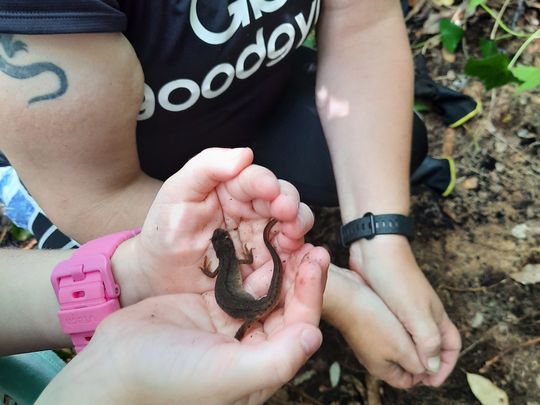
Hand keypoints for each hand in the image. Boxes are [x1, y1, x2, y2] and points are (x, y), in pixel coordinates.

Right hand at [38, 246, 328, 404]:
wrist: (111, 367)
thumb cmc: (166, 378)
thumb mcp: (224, 374)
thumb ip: (274, 360)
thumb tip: (313, 335)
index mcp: (261, 365)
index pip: (299, 325)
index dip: (311, 292)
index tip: (316, 257)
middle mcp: (250, 345)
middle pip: (285, 303)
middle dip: (299, 271)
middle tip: (308, 238)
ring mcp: (229, 324)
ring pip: (265, 287)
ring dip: (278, 261)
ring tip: (286, 232)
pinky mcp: (210, 305)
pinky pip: (239, 278)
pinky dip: (251, 259)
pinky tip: (257, 238)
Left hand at [113, 147, 313, 304]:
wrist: (158, 277)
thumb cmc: (165, 231)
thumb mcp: (177, 193)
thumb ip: (206, 167)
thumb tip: (245, 154)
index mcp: (232, 187)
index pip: (255, 179)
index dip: (265, 182)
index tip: (269, 190)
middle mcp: (252, 208)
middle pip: (283, 198)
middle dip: (289, 203)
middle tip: (286, 213)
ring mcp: (261, 236)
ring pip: (292, 223)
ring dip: (299, 224)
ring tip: (293, 235)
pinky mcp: (266, 263)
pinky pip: (289, 255)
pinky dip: (300, 251)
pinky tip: (297, 252)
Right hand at [323, 264, 424, 387]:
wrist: (346, 295)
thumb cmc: (372, 321)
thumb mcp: (402, 347)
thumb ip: (418, 362)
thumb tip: (429, 370)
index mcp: (383, 369)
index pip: (408, 381)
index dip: (424, 374)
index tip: (435, 359)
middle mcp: (374, 358)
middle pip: (403, 363)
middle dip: (418, 354)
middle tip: (429, 340)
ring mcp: (369, 341)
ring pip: (397, 345)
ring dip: (409, 338)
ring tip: (418, 326)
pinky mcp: (367, 325)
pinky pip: (388, 330)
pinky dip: (398, 326)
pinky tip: (402, 315)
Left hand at [350, 236, 460, 386]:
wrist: (374, 249)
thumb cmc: (396, 279)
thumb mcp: (415, 313)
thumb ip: (427, 341)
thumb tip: (432, 366)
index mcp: (436, 315)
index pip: (451, 346)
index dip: (445, 366)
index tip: (430, 382)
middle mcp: (423, 312)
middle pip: (433, 343)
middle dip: (427, 363)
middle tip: (412, 379)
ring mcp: (406, 307)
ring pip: (413, 336)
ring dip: (410, 353)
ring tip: (398, 367)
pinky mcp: (389, 303)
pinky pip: (396, 327)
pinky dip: (394, 340)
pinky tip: (382, 345)